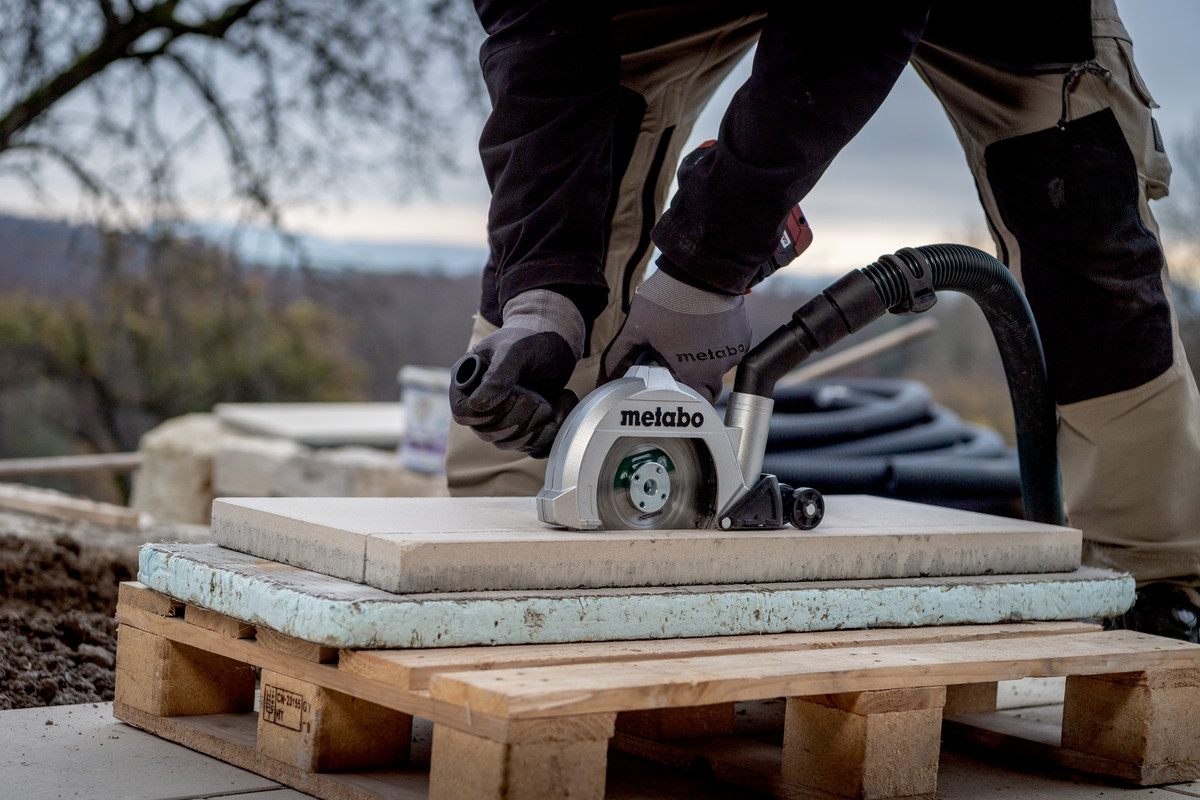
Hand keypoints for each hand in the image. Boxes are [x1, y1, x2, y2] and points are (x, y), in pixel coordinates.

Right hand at [449, 290, 583, 457]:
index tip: (513, 394)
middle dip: (519, 418)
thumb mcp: (515, 350)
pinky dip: (547, 433)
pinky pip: (528, 445)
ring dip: (534, 426)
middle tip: (536, 395)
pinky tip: (556, 411)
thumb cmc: (530, 339)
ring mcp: (499, 417)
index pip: (463, 413)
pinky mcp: (521, 426)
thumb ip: (498, 376)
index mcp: (466, 382)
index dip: (489, 411)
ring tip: (548, 402)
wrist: (555, 344)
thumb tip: (478, 405)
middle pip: (488, 432)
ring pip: (509, 442)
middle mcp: (478, 403)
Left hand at [599, 270, 750, 402]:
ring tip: (688, 339)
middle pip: (707, 389)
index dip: (678, 395)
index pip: (691, 402)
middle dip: (693, 381)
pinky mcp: (743, 336)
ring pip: (719, 369)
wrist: (700, 268)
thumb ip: (618, 359)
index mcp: (694, 374)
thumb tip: (603, 380)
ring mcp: (734, 352)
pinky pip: (730, 351)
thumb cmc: (668, 299)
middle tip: (676, 362)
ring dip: (705, 362)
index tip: (668, 383)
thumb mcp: (636, 329)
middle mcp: (719, 368)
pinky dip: (718, 346)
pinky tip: (703, 329)